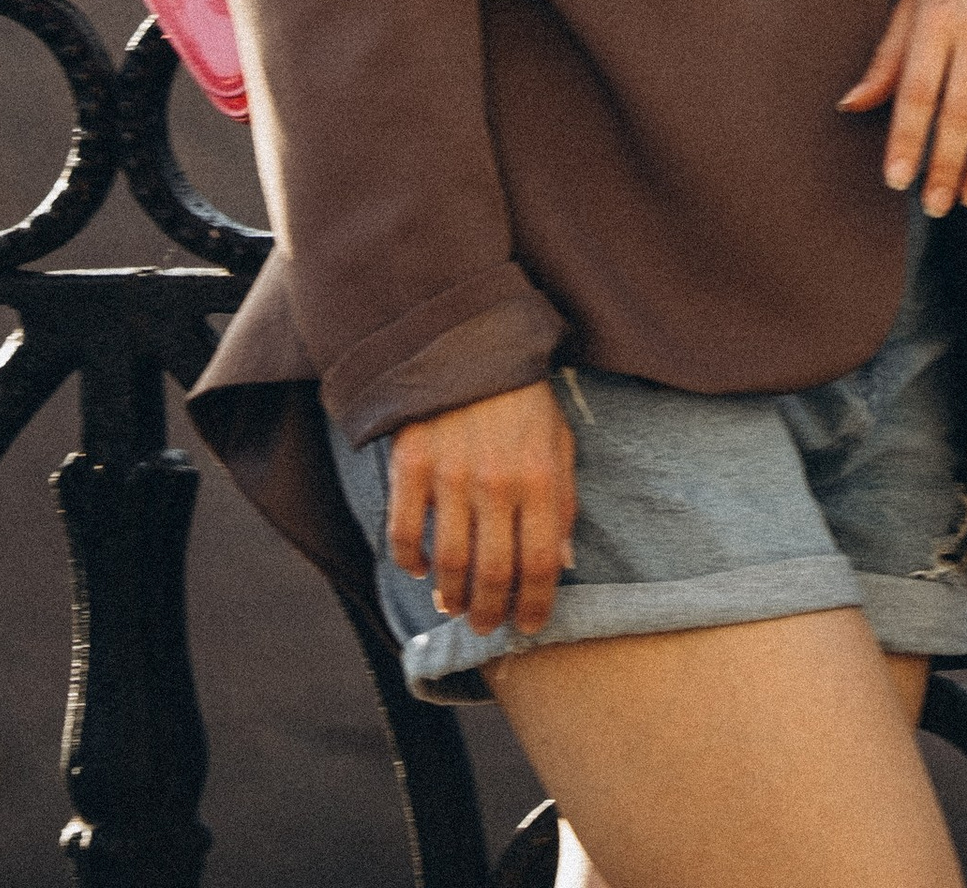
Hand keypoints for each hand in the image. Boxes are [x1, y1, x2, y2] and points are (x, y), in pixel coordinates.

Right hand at [385, 379, 575, 637]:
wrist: (469, 341)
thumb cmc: (521, 397)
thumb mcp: (558, 442)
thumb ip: (563, 502)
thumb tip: (562, 563)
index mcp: (540, 477)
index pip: (541, 563)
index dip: (535, 604)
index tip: (528, 626)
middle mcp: (496, 483)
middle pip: (492, 573)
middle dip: (490, 612)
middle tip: (486, 625)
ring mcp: (450, 476)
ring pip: (448, 564)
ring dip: (451, 596)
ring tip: (455, 604)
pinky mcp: (411, 465)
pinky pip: (403, 533)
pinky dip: (409, 561)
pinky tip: (419, 567)